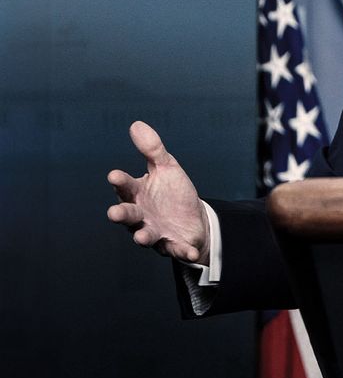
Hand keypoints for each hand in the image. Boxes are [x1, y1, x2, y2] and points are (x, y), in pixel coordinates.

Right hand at [107, 121, 210, 263]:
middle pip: (128, 215)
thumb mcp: (166, 167)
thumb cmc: (173, 192)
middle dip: (121, 214)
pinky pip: (176, 250)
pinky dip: (183, 251)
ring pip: (144, 236)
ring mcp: (155, 231)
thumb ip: (152, 150)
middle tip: (114, 213)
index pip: (126, 186)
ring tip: (142, 236)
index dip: (120, 182)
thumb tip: (136, 124)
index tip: (114, 175)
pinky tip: (191, 252)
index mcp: (138, 194)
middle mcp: (141, 215)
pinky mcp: (172, 245)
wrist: (193, 218)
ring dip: (143, 236)